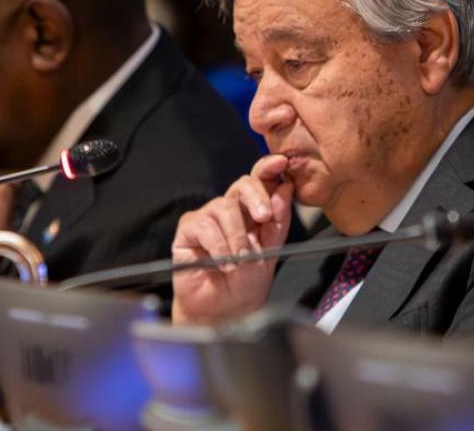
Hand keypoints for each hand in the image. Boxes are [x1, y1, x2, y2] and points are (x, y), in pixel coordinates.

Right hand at [171, 155, 294, 323]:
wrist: (224, 310)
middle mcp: (230, 210)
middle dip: (256, 196)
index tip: (281, 164)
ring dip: (237, 236)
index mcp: (252, 210)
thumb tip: (285, 187)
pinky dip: (218, 245)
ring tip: (241, 260)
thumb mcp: (271, 251)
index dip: (269, 168)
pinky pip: (204, 226)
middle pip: (242, 184)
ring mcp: (208, 218)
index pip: (260, 180)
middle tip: (264, 217)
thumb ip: (278, 222)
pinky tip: (224, 262)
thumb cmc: (246, 282)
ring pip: (224, 207)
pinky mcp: (188, 231)